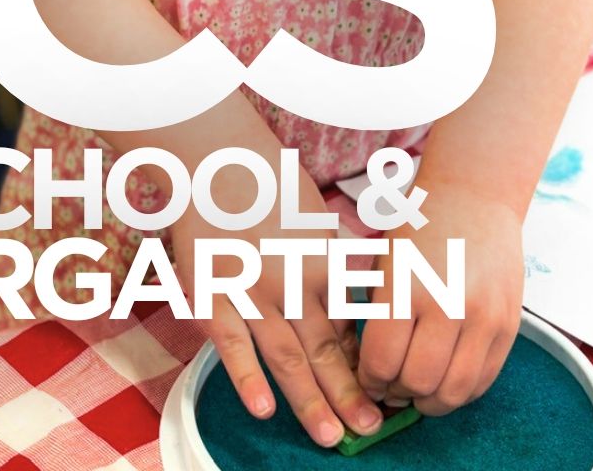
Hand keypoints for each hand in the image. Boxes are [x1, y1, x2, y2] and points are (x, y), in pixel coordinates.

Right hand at [172, 172, 386, 450]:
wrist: (214, 156)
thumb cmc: (266, 180)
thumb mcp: (314, 217)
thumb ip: (328, 262)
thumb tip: (346, 297)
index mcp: (320, 264)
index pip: (348, 327)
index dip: (363, 363)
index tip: (380, 392)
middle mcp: (291, 283)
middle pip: (325, 350)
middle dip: (349, 395)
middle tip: (370, 428)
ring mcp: (250, 292)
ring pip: (286, 357)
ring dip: (310, 400)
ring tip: (332, 437)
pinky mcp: (212, 295)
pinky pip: (231, 344)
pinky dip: (247, 378)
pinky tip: (265, 408)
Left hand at [356, 181, 522, 416]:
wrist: (475, 195)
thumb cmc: (420, 225)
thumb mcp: (385, 263)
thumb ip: (379, 316)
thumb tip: (374, 372)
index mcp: (406, 285)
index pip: (382, 360)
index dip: (369, 379)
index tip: (367, 379)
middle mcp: (447, 304)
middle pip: (418, 382)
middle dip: (398, 393)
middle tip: (391, 387)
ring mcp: (484, 317)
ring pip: (455, 391)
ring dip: (432, 401)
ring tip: (418, 391)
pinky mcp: (509, 326)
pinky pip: (484, 380)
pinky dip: (462, 392)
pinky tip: (446, 380)